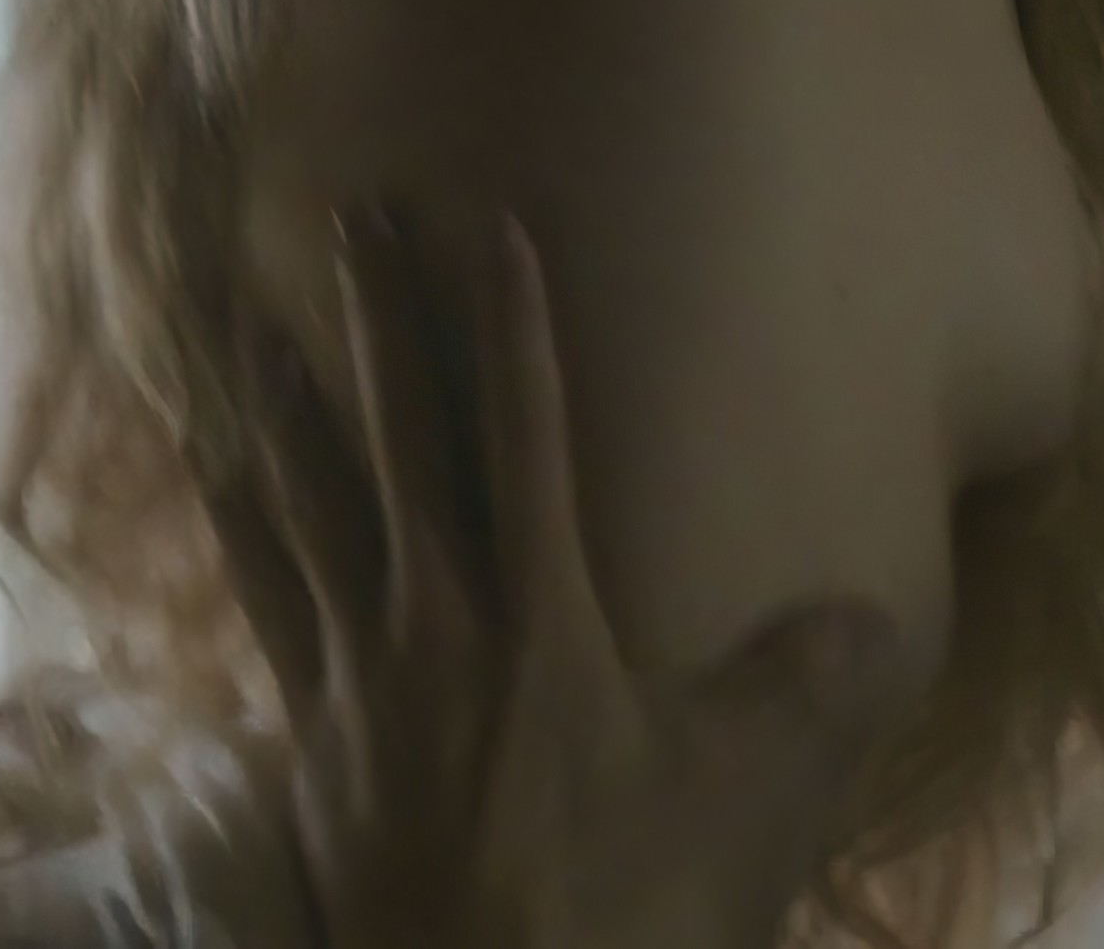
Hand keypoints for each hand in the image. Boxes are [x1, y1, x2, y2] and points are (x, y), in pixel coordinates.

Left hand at [202, 212, 903, 948]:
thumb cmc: (620, 897)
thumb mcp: (738, 790)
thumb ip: (808, 687)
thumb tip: (885, 615)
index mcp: (541, 610)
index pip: (529, 430)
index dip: (515, 323)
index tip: (495, 224)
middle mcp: (438, 617)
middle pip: (401, 439)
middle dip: (379, 324)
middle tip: (350, 221)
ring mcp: (362, 675)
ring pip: (312, 507)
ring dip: (286, 408)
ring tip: (249, 327)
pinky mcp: (314, 733)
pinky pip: (268, 599)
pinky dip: (242, 526)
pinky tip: (218, 477)